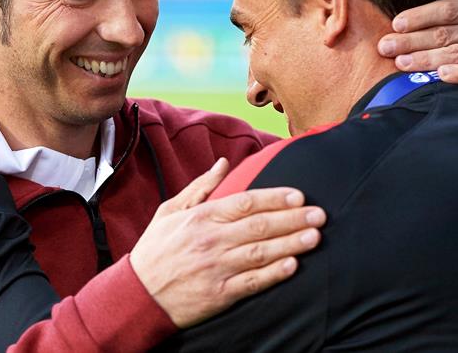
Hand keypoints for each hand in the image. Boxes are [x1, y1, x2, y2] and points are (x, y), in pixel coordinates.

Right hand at [130, 158, 325, 327]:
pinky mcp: (219, 294)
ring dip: (291, 244)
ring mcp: (216, 268)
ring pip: (260, 253)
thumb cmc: (155, 249)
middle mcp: (210, 241)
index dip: (275, 198)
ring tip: (315, 237)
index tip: (299, 196)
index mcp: (200, 218)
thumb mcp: (170, 211)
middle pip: (259, 226)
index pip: (245, 202)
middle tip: (320, 214)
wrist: (137, 294)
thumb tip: (223, 163)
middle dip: (292, 219)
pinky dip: (274, 274)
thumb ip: (200, 187)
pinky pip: (252, 282)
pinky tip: (293, 265)